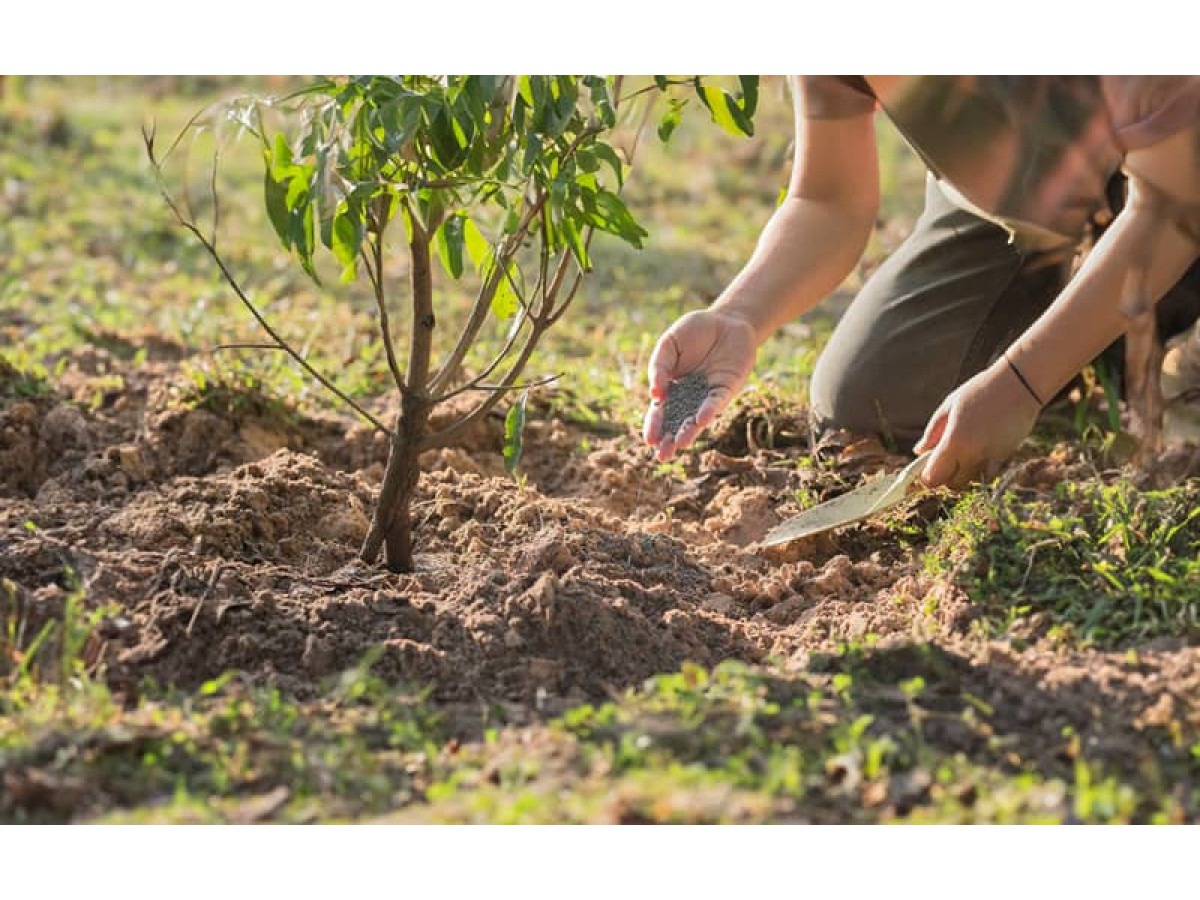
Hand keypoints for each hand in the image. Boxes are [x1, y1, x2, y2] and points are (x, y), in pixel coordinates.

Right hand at [642, 309, 757, 459]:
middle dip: (669, 439)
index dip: (654, 426)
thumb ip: (659, 366)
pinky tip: (700, 420)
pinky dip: (707, 410)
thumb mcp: (669, 344)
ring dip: (688, 432)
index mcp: (671, 388)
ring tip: (680, 444)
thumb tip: (655, 393)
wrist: (726, 321)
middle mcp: (689, 397)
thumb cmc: (694, 332)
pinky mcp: (726, 389)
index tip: (649, 440)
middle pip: (676, 422)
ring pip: (695, 419)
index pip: (659, 412)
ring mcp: (707, 395)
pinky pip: (715, 403)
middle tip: (662, 455)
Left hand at [914, 358, 1042, 488]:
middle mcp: (972, 454)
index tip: (924, 469)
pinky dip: (982, 468)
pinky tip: (981, 449)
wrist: (1019, 384)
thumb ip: (932, 433)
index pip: (934, 477)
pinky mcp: (1006, 456)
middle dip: (945, 476)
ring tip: (964, 449)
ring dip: (964, 472)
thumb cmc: (980, 390)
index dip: (926, 477)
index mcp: (954, 442)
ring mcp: (991, 458)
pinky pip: (989, 473)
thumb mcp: (949, 407)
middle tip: (944, 458)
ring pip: (971, 480)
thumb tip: (918, 451)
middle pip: (952, 484)